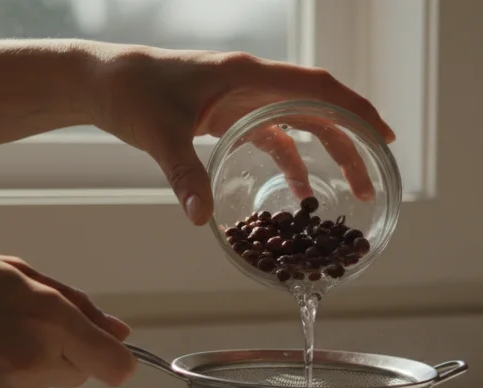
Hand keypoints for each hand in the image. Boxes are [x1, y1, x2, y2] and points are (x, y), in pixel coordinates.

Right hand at [0, 245, 135, 387]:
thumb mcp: (17, 274)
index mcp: (50, 319)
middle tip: (11, 326)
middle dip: (57, 354)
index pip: (116, 365)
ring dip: (21, 368)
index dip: (110, 359)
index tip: (99, 352)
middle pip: (77, 374)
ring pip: (39, 387)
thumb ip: (76, 306)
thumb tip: (119, 331)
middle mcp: (35, 360)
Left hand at [87, 47, 394, 225]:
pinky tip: (300, 196)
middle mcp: (252, 83)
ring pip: (302, 124)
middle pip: (319, 108)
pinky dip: (294, 164)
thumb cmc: (129, 92)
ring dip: (328, 154)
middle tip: (374, 178)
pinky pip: (275, 138)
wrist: (100, 81)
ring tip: (351, 191)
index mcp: (246, 75)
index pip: (316, 86)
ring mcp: (243, 99)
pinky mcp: (230, 116)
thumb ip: (184, 175)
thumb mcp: (159, 134)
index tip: (382, 134)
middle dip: (351, 142)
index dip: (354, 109)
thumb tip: (201, 218)